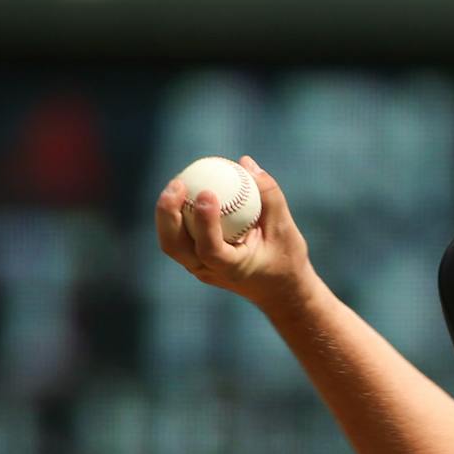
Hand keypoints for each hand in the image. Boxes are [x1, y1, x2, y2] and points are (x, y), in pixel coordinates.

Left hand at [153, 154, 314, 311]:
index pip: (209, 249)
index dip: (204, 221)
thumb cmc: (286, 259)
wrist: (280, 290)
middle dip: (168, 213)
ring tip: (178, 184)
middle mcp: (208, 271)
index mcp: (232, 269)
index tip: (208, 192)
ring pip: (170, 241)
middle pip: (174, 246)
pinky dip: (176, 213)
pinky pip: (178, 235)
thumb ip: (269, 196)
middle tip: (178, 184)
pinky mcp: (195, 260)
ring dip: (166, 212)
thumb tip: (246, 162)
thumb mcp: (286, 229)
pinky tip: (184, 190)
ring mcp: (198, 267)